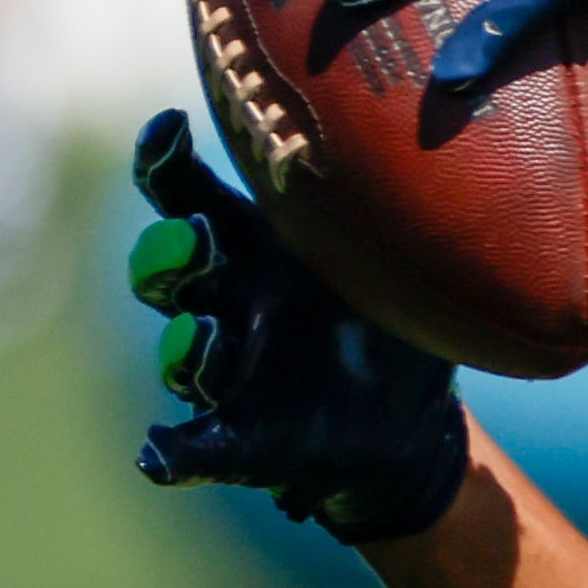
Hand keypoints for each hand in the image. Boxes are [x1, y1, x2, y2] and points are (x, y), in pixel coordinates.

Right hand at [125, 112, 468, 543]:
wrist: (408, 415)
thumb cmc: (390, 308)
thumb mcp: (395, 253)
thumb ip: (390, 209)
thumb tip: (430, 141)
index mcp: (255, 241)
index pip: (190, 194)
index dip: (166, 164)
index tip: (168, 130)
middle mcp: (228, 297)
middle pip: (171, 269)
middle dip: (171, 254)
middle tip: (194, 241)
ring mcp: (228, 369)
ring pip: (184, 353)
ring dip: (186, 349)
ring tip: (202, 343)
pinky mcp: (238, 434)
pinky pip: (194, 445)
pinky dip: (172, 453)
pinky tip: (157, 457)